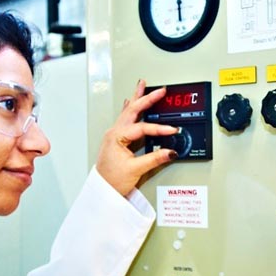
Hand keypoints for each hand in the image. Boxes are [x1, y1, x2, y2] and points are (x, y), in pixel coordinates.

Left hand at [96, 80, 178, 195]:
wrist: (103, 190)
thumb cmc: (112, 180)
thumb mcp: (136, 170)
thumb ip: (155, 159)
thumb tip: (170, 151)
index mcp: (117, 137)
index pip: (142, 128)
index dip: (159, 129)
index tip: (172, 130)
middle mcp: (114, 133)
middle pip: (132, 110)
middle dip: (146, 98)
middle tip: (159, 90)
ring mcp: (114, 134)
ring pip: (128, 111)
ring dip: (136, 98)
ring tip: (142, 85)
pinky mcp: (117, 139)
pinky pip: (125, 118)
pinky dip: (130, 108)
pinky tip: (130, 101)